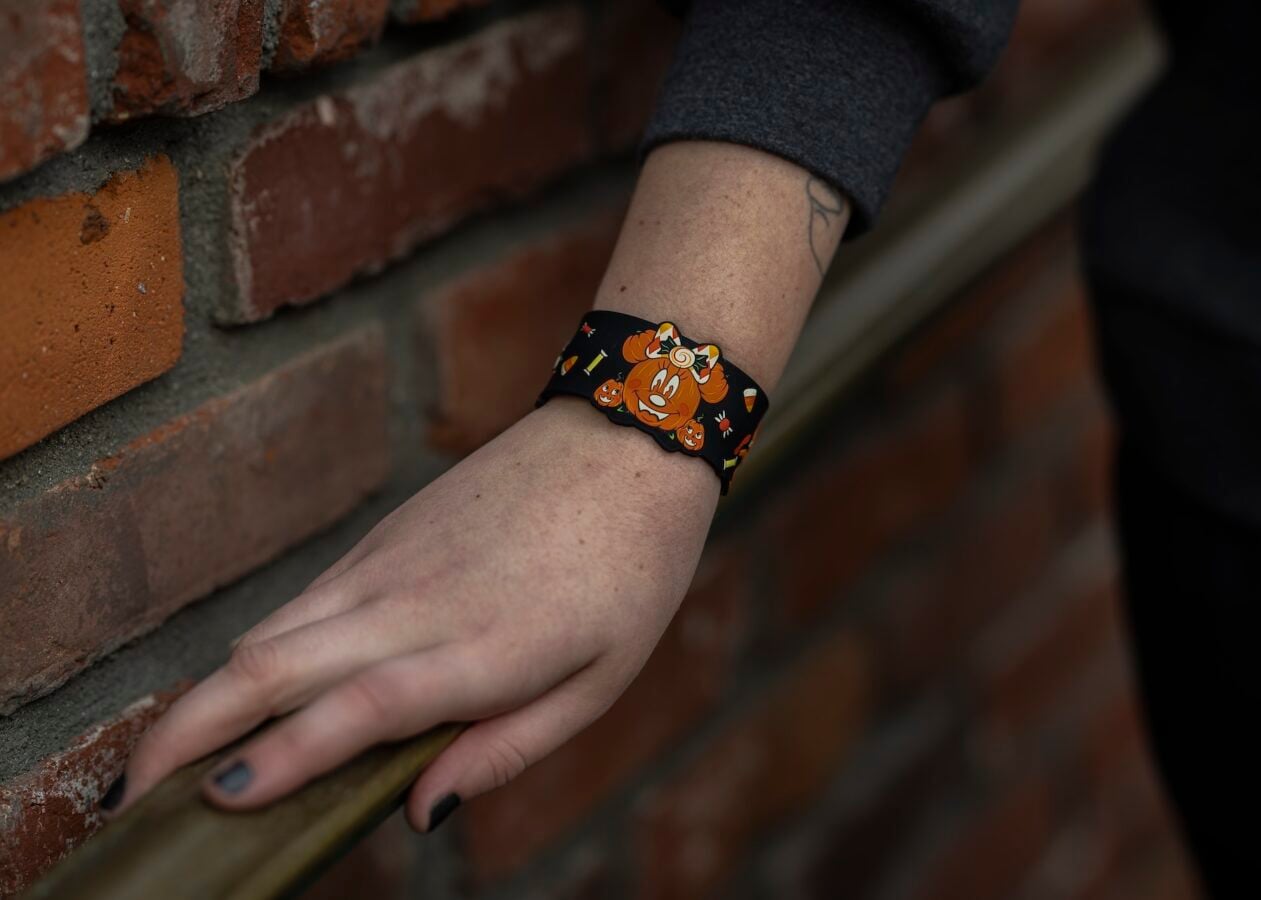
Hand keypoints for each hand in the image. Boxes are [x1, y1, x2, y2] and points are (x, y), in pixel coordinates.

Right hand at [108, 398, 719, 829]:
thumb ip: (508, 749)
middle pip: (273, 666)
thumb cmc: (630, 571)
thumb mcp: (602, 679)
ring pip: (269, 631)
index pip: (359, 708)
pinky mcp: (382, 537)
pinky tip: (239, 695)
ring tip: (164, 761)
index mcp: (485, 649)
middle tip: (132, 797)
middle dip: (187, 734)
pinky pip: (300, 604)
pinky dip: (252, 655)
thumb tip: (419, 812)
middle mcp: (419, 603)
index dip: (283, 756)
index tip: (218, 802)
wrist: (625, 439)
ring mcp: (389, 562)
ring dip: (205, 696)